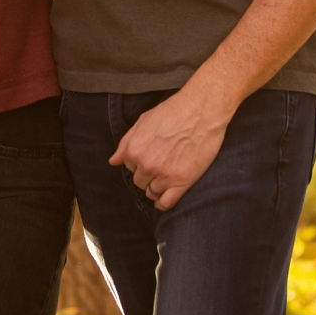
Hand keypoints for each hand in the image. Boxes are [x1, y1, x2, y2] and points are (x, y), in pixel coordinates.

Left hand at [109, 90, 230, 209]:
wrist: (202, 110)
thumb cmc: (173, 112)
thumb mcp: (143, 122)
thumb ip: (126, 143)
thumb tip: (113, 162)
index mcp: (134, 149)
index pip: (129, 167)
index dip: (139, 162)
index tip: (151, 156)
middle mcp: (146, 165)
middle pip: (139, 181)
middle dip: (147, 175)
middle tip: (161, 164)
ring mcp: (164, 175)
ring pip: (151, 193)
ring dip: (156, 187)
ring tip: (166, 177)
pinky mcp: (182, 182)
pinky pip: (166, 203)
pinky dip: (163, 204)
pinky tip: (165, 198)